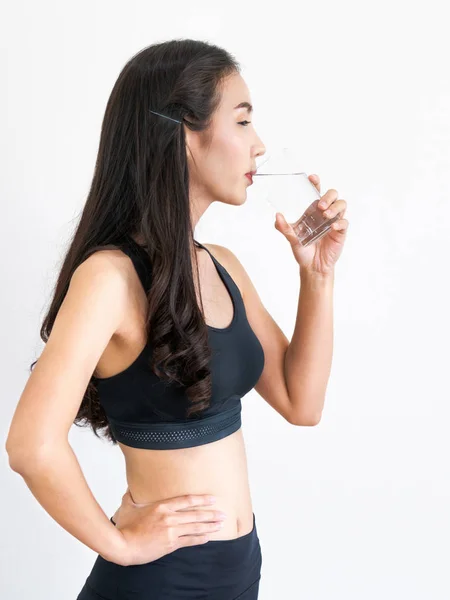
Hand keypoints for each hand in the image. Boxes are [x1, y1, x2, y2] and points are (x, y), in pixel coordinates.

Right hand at [110, 488, 226, 565]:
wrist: (123, 546)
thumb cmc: (125, 526)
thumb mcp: (129, 505)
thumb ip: (133, 495)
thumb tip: (131, 486)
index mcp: (161, 506)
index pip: (186, 500)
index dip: (201, 499)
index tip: (212, 498)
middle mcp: (169, 518)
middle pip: (195, 514)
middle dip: (211, 514)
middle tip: (223, 513)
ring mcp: (171, 532)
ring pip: (195, 528)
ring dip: (210, 526)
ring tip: (220, 524)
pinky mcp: (170, 545)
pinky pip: (189, 541)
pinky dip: (200, 539)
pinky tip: (208, 537)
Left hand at [274, 174, 348, 275]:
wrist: (312, 267)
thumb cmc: (303, 251)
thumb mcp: (291, 238)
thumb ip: (284, 227)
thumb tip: (277, 216)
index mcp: (313, 211)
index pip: (317, 192)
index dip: (316, 183)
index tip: (312, 178)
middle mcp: (325, 213)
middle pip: (333, 194)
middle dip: (328, 196)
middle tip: (320, 206)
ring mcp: (334, 221)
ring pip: (342, 204)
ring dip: (335, 207)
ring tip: (326, 216)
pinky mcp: (340, 232)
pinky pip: (345, 222)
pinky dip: (340, 222)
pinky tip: (333, 227)